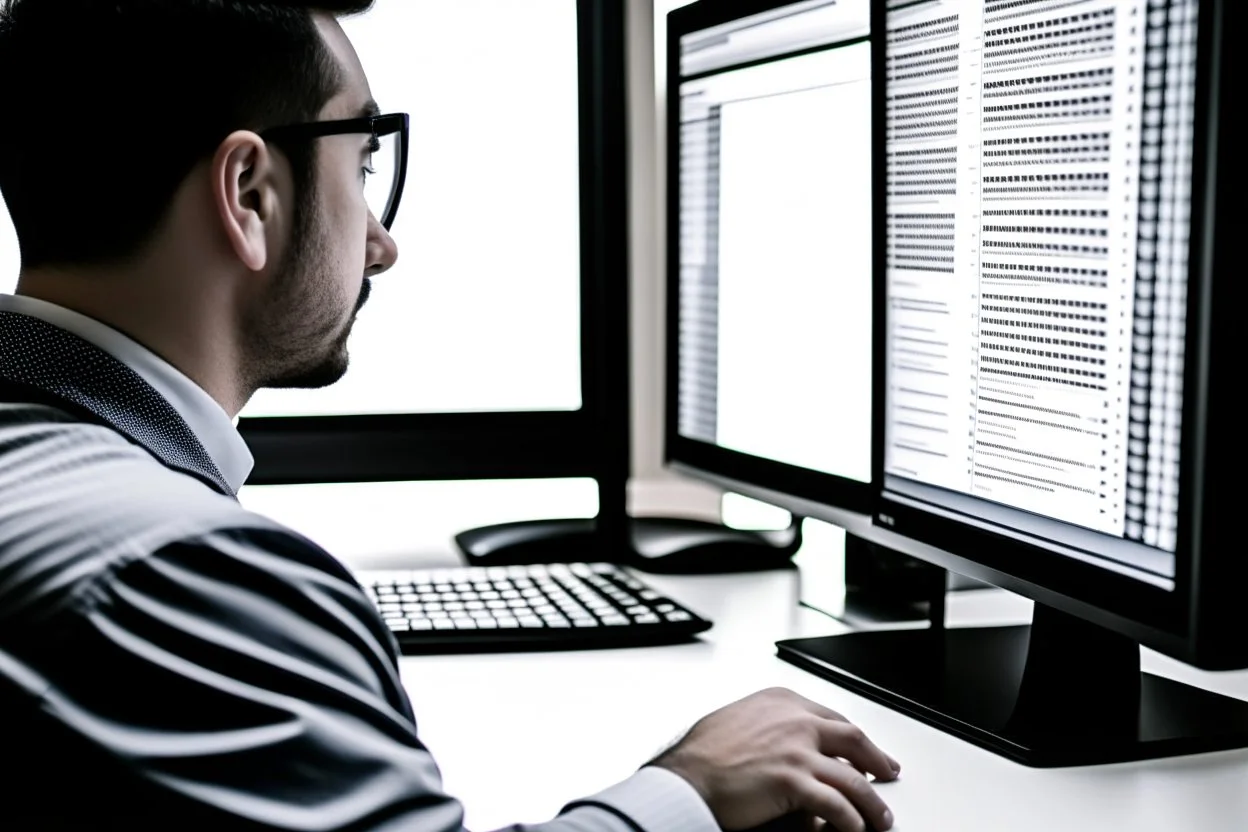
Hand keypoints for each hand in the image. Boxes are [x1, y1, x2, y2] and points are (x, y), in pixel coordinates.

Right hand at [649, 687, 899, 831]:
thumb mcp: (739, 721)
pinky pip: (836, 805)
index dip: (854, 738)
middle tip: (888, 774)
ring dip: (872, 802)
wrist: (685, 778)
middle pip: (852, 739)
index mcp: (781, 701)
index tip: (865, 750)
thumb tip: (787, 744)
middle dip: (876, 760)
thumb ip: (769, 725)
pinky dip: (851, 820)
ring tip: (880, 818)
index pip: (831, 717)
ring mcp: (796, 749)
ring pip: (852, 777)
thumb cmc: (702, 755)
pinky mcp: (793, 780)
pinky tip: (855, 829)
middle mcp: (793, 719)